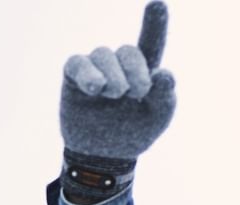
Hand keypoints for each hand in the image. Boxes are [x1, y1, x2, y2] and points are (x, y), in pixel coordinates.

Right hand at [60, 1, 175, 161]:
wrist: (104, 155)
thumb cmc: (134, 132)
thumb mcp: (157, 117)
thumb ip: (165, 96)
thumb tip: (165, 74)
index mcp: (144, 70)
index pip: (151, 42)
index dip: (155, 23)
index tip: (159, 4)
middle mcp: (120, 64)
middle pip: (128, 51)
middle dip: (136, 71)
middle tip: (138, 93)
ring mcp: (96, 68)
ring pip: (103, 54)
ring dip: (113, 77)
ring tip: (114, 95)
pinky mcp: (74, 76)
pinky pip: (77, 62)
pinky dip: (88, 73)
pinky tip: (95, 87)